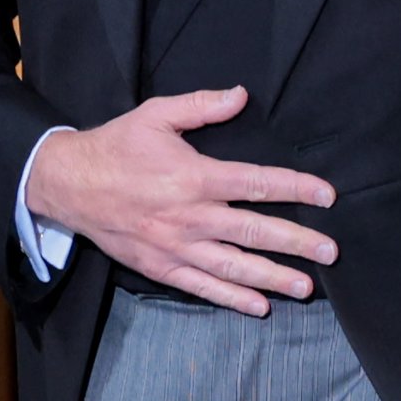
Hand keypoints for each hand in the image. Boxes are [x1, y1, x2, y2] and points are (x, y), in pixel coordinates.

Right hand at [26, 85, 336, 315]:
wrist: (68, 184)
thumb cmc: (115, 146)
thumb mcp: (156, 114)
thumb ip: (202, 105)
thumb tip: (241, 95)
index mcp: (194, 176)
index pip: (258, 183)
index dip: (296, 188)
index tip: (327, 196)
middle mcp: (190, 216)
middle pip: (255, 231)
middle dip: (297, 242)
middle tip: (331, 253)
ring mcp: (175, 246)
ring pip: (234, 266)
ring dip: (273, 277)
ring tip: (306, 288)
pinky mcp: (160, 267)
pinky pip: (203, 287)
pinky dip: (232, 298)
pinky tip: (260, 305)